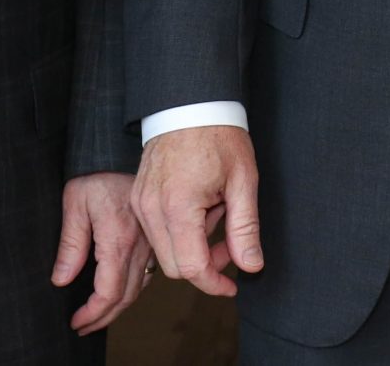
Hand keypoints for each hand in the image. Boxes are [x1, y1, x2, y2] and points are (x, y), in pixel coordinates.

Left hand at [53, 171, 152, 333]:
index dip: (92, 313)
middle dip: (104, 318)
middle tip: (84, 326)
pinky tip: (121, 292)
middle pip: (126, 297)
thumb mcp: (76, 202)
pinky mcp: (154, 237)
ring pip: (139, 287)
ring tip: (99, 316)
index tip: (76, 322)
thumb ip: (71, 244)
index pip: (108, 292)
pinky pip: (148, 273)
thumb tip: (62, 279)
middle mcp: (140, 245)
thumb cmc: (99, 171)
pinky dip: (133, 290)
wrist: (124, 149)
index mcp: (119, 239)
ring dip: (119, 307)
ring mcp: (150, 242)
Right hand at [131, 125, 263, 296]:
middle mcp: (151, 210)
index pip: (191, 267)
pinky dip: (179, 233)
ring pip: (163, 251)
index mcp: (178, 207)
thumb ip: (245, 228)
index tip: (232, 285)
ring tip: (217, 215)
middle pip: (174, 266)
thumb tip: (251, 266)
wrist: (189, 104)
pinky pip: (155, 233)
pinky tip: (200, 209)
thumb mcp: (243, 181)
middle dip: (205, 265)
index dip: (213, 283)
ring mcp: (141, 204)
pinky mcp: (138, 199)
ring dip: (192, 248)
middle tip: (231, 244)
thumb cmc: (218, 136)